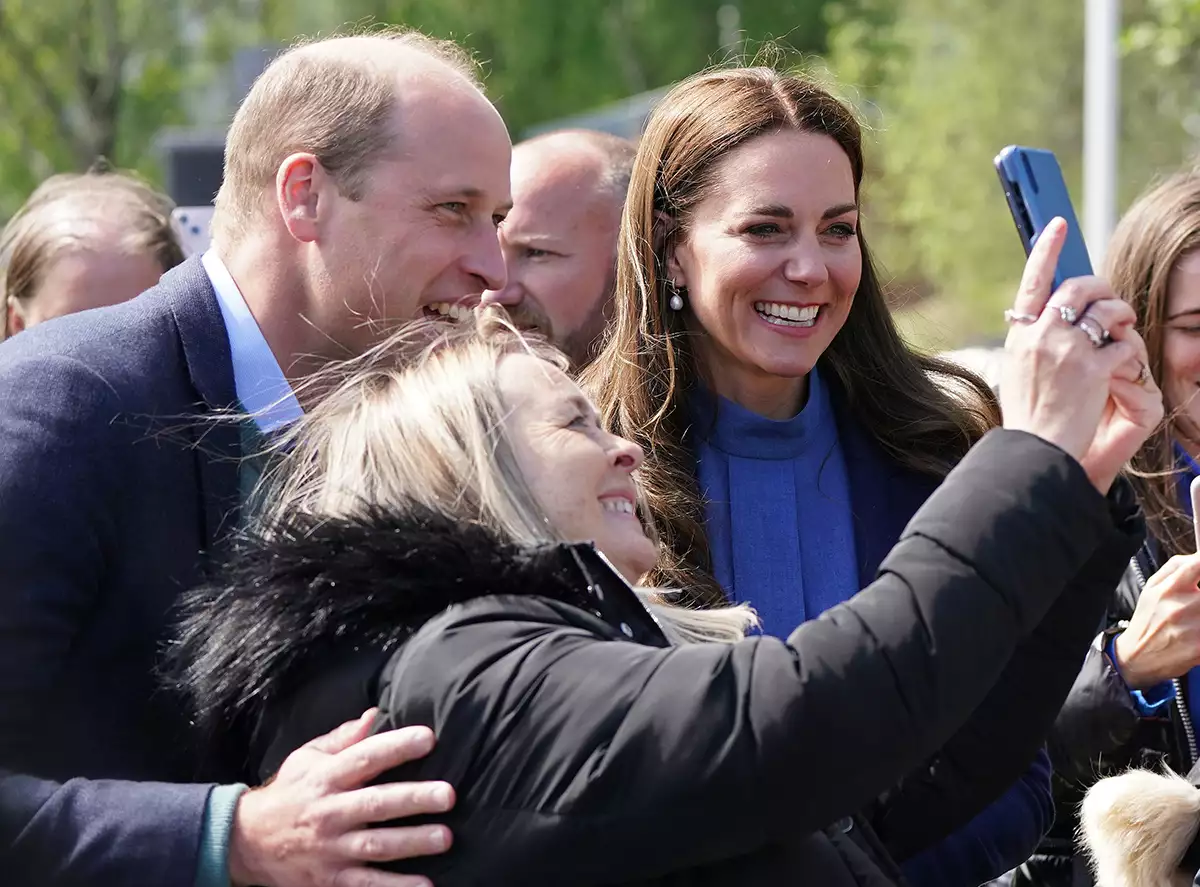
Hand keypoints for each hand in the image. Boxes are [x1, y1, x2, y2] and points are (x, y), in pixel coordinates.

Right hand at [228, 709, 453, 886]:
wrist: (245, 842)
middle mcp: (330, 812)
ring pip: (375, 846)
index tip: (429, 738)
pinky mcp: (330, 879)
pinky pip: (366, 885)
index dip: (396, 746)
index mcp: (327, 777)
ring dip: (411, 842)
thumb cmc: (288, 793)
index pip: (365, 757)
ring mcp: (331, 849)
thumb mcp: (306, 758)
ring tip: (445, 837)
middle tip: (449, 794)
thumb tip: (376, 714)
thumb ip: (343, 738)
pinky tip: (424, 885)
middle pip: (376, 804)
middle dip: (414, 799)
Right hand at [999, 218, 1148, 487]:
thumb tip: (1059, 316)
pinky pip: (1124, 345)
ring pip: (1108, 311)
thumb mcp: (1020, 370)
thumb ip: (1035, 340)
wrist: (1035, 448)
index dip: (1047, 249)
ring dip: (1123, 319)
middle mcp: (1041, 335)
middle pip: (1079, 288)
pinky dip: (1130, 355)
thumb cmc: (1029, 416)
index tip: (1058, 225)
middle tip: (1113, 306)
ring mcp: (1066, 350)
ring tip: (1122, 334)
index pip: (1033, 280)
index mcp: (1020, 334)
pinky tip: (1122, 370)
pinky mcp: (1092, 369)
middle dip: (1103, 290)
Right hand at [1114, 554, 1199, 688]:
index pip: (1197, 565)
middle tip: (1197, 602)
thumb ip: (1176, 567)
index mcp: (1169, 589)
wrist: (1137, 656)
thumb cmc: (1147, 619)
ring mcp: (1193, 628)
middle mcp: (1180, 607)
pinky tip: (1195, 632)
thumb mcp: (1151, 587)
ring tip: (1195, 618)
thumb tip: (1197, 556)